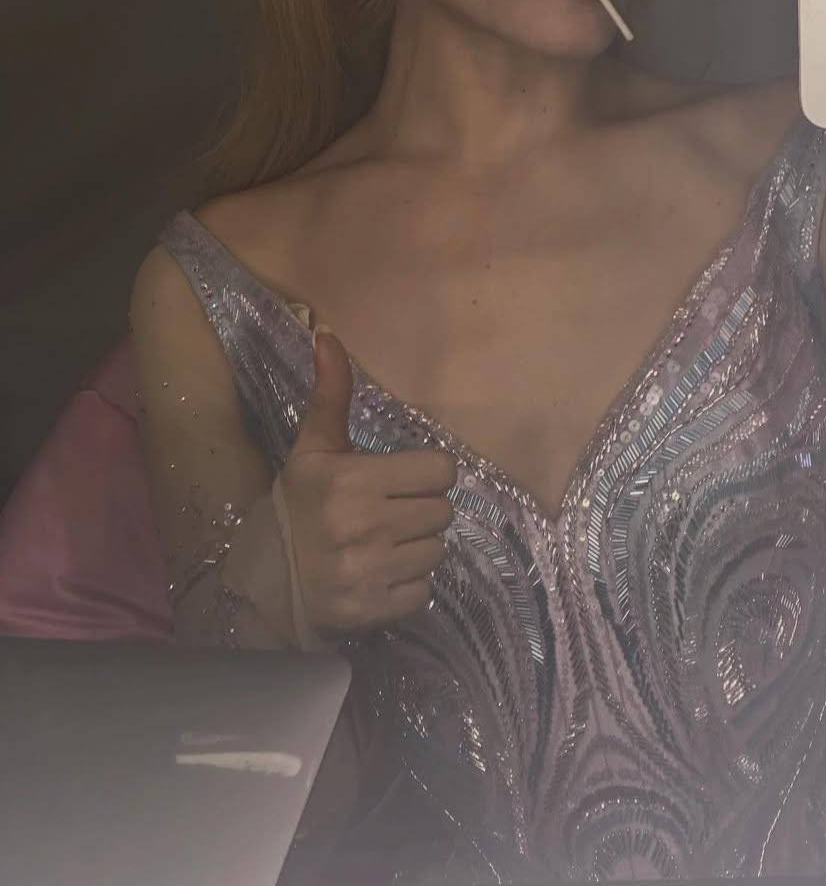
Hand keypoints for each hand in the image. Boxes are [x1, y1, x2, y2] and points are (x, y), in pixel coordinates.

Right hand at [279, 321, 456, 633]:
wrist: (263, 584)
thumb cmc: (296, 507)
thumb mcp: (312, 449)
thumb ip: (331, 394)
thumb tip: (328, 333)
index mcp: (353, 481)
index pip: (440, 470)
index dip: (427, 473)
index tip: (403, 479)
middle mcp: (365, 526)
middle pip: (442, 510)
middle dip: (421, 509)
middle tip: (390, 512)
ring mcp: (370, 572)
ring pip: (437, 549)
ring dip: (417, 546)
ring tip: (384, 543)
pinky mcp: (375, 610)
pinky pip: (424, 589)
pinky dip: (409, 583)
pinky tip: (380, 573)